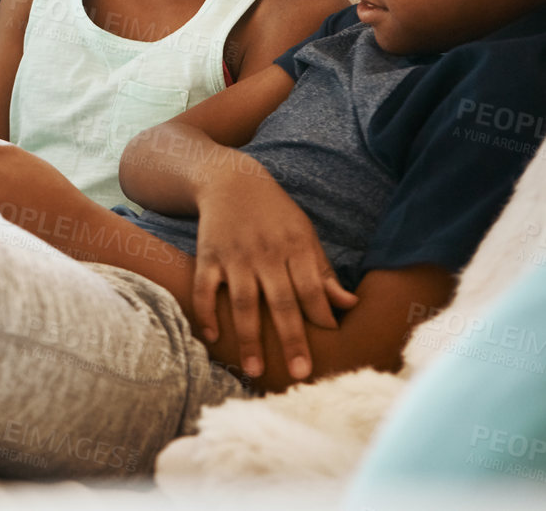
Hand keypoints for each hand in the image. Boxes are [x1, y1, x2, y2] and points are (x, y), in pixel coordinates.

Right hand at [193, 163, 359, 380]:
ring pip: (243, 302)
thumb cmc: (275, 213)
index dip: (322, 317)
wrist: (229, 180)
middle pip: (282, 302)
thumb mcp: (305, 234)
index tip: (332, 345)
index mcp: (295, 247)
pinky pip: (205, 288)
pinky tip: (212, 337)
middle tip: (300, 373)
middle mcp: (266, 254)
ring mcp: (234, 256)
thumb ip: (323, 272)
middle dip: (292, 339)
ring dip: (249, 338)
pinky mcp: (208, 256)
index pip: (312, 289)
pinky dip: (207, 312)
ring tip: (254, 370)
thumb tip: (349, 305)